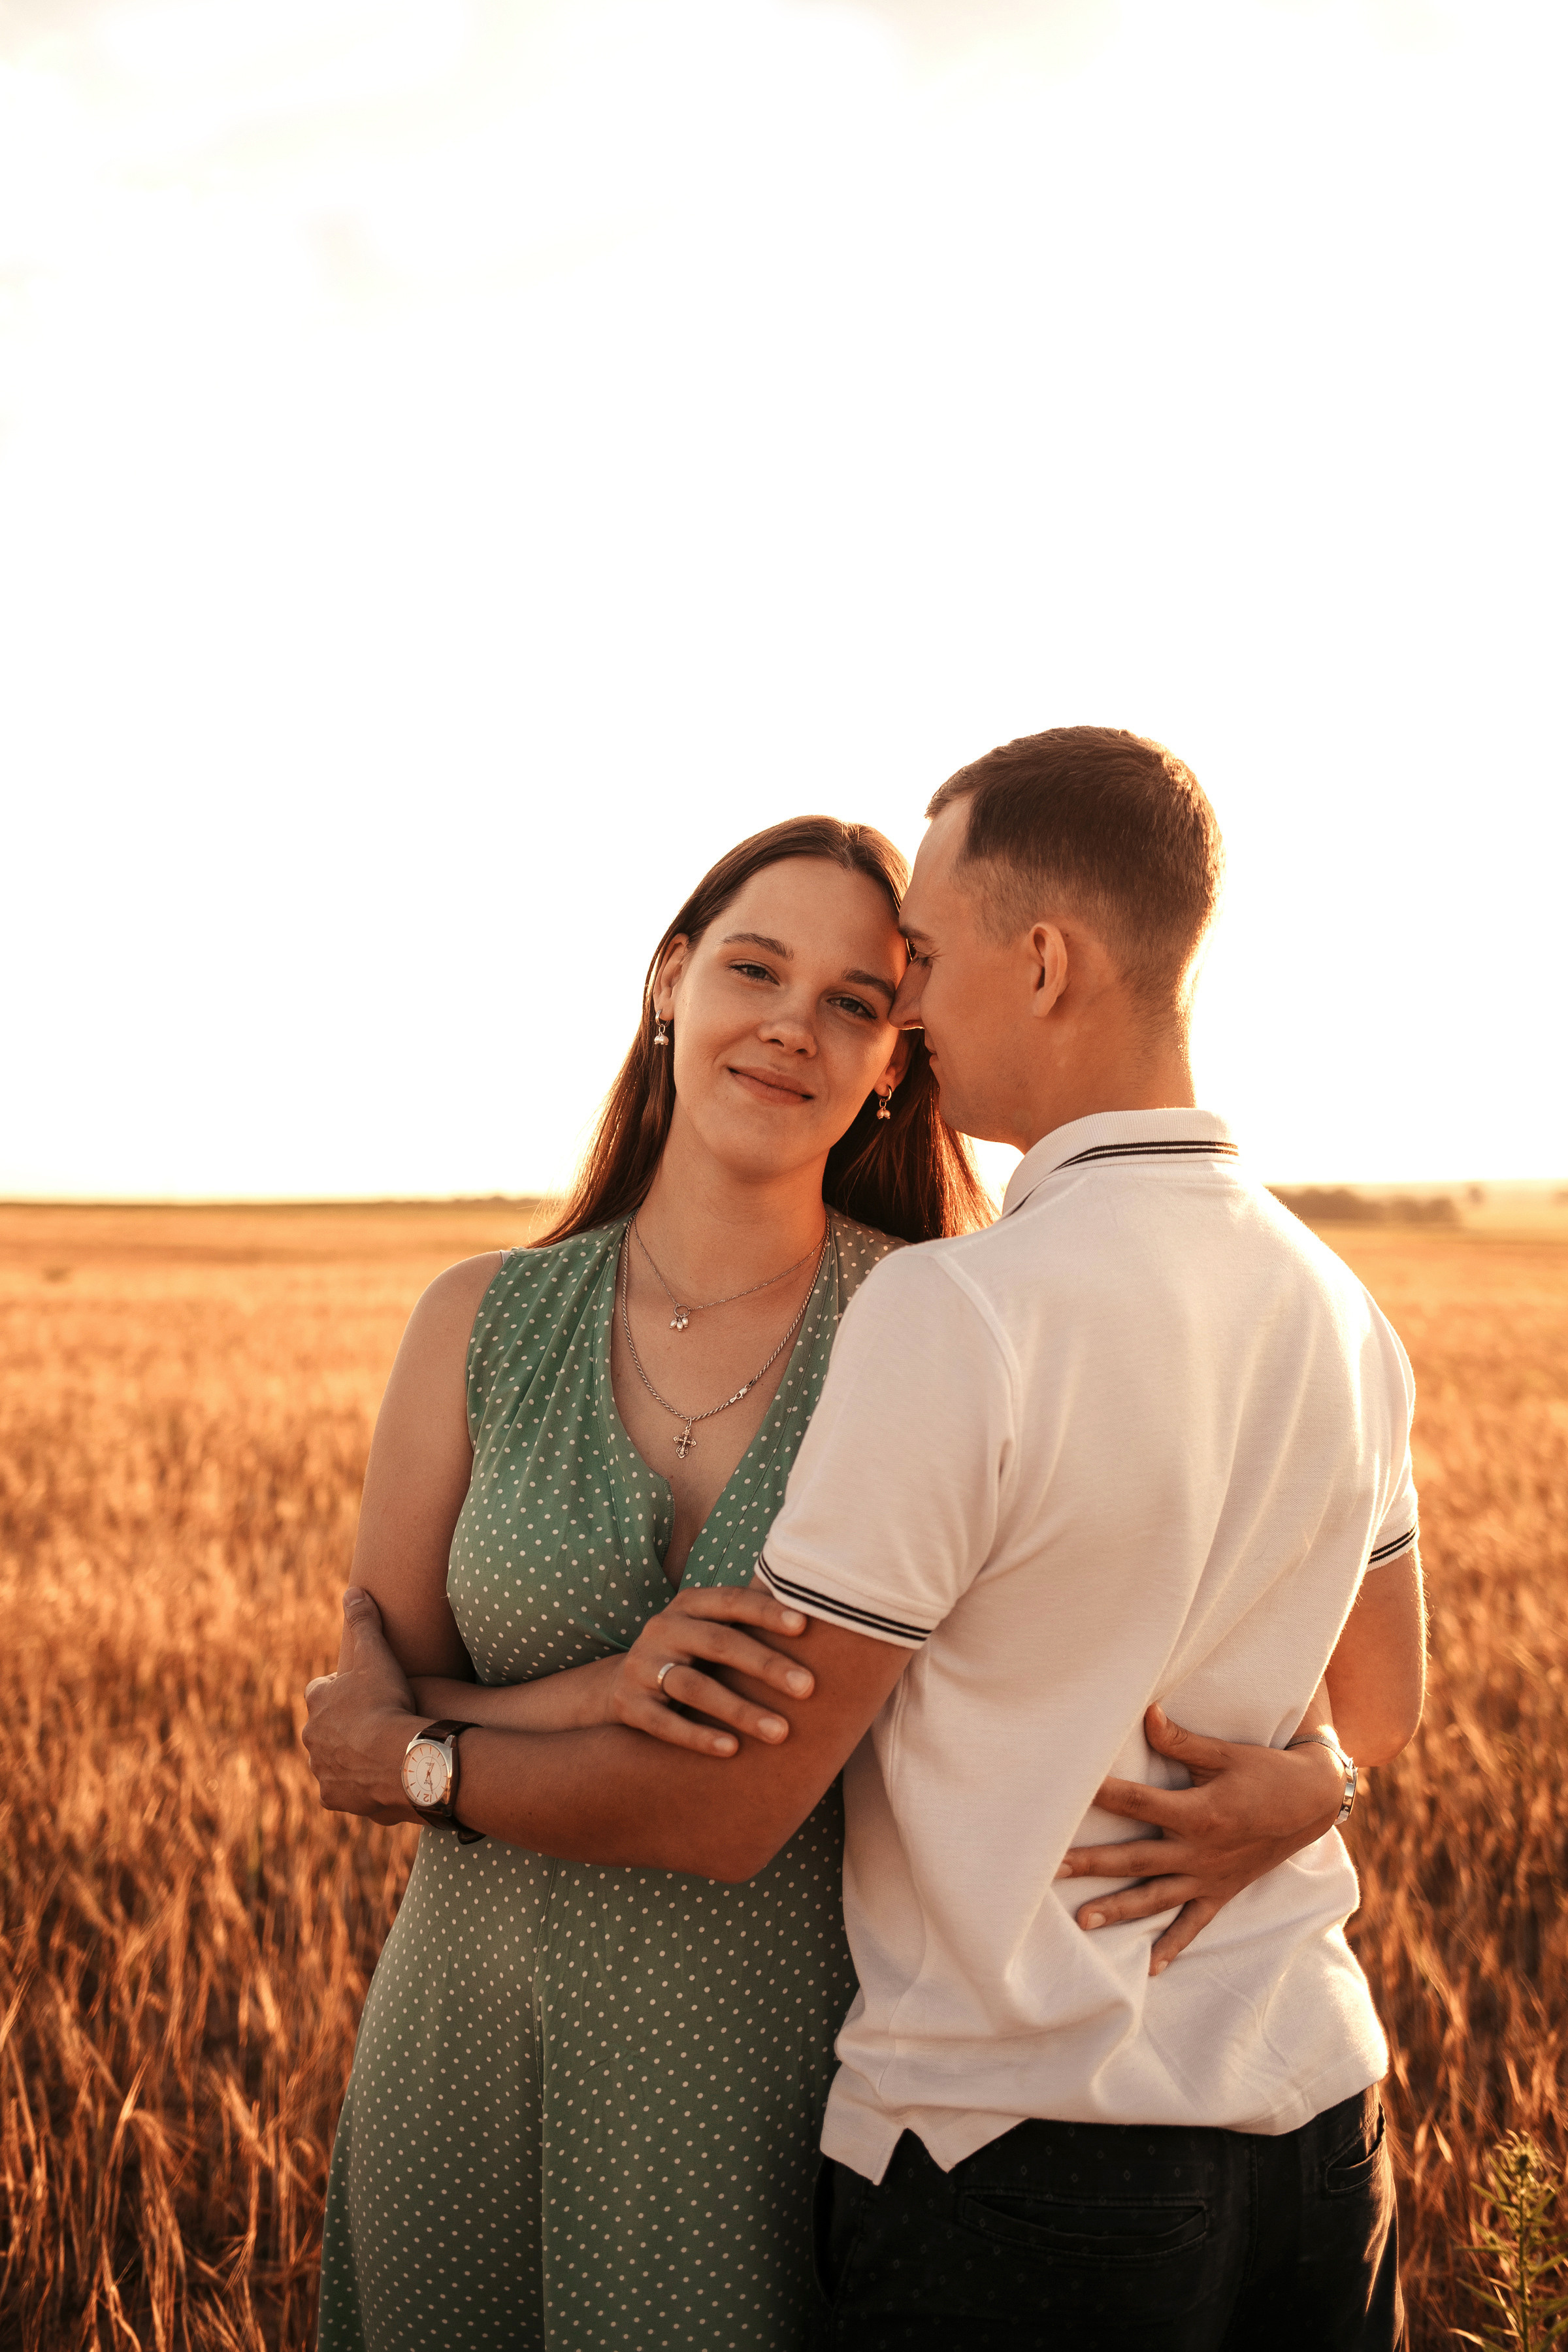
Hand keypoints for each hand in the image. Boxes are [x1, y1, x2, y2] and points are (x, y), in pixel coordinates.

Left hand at [303, 1588, 421, 1822]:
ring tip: (381, 1753)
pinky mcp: (335, 1798)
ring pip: (333, 1761)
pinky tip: (381, 1779)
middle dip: (343, 1726)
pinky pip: (345, 1791)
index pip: (320, 1692)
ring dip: (350, 1757)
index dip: (340, 1690)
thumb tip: (352, 1591)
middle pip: (324, 1729)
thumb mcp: (375, 1653)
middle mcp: (312, 1738)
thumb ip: (363, 1622)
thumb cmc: (385, 1701)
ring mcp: (322, 1770)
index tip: (361, 1691)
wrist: (398, 1757)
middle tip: (375, 1723)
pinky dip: (359, 1786)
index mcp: (317, 1703)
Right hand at [604, 1586, 815, 1755]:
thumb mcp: (707, 1629)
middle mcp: (663, 1629)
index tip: (805, 1626)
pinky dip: (699, 1736)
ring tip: (780, 1732)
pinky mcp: (628, 1705)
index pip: (732, 1601)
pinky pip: (665, 1723)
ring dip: (740, 1710)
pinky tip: (732, 1750)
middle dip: (766, 1666)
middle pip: (719, 1643)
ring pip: (694, 1687)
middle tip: (808, 1687)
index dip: (766, 1611)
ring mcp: (642, 1667)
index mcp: (688, 1605)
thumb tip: (824, 1611)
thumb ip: (748, 1619)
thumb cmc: (689, 1655)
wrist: (619, 1687)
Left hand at [1056, 1704, 1345, 1974]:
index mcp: (1199, 1813)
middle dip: (1094, 1864)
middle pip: (1137, 1858)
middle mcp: (1200, 1851)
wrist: (1313, 1802)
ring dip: (1120, 1909)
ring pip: (1157, 1898)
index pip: (1140, 1803)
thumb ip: (1181, 1741)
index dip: (1104, 1795)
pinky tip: (1149, 1968)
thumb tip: (1146, 1714)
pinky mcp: (1222, 1893)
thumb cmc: (1265, 1771)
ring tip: (1083, 1921)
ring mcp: (1210, 1877)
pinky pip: (1194, 1924)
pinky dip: (1172, 1945)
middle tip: (1052, 1869)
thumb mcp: (1225, 1753)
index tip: (1068, 1794)